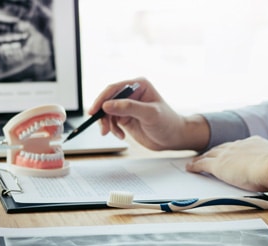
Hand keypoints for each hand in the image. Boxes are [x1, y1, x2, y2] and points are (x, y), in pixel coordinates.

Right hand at [88, 77, 209, 150]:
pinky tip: (121, 136)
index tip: (94, 111)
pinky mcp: (125, 117)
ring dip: (107, 124)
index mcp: (138, 85)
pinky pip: (111, 122)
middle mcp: (131, 94)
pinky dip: (113, 130)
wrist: (173, 138)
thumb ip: (128, 108)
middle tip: (103, 129)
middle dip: (103, 115)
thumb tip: (107, 105)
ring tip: (113, 134)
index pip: (114, 89)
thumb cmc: (167, 123)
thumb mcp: (149, 114)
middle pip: (107, 101)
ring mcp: (127, 106)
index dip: (101, 99)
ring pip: (107, 112)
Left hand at [186, 136, 267, 191]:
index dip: (230, 150)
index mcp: (253, 143)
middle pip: (221, 148)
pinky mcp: (218, 165)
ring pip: (210, 155)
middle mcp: (238, 146)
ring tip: (195, 162)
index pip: (238, 146)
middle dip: (213, 152)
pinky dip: (195, 166)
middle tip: (206, 155)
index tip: (226, 152)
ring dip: (202, 158)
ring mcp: (226, 154)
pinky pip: (202, 164)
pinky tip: (190, 168)